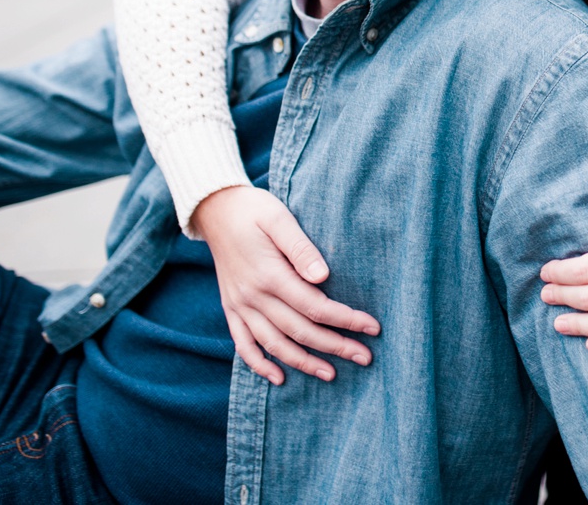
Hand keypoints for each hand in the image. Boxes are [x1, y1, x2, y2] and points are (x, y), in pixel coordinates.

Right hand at [193, 185, 380, 384]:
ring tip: (331, 374)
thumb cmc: (254, 210)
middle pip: (300, 331)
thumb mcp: (279, 219)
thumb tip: (324, 276)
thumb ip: (301, 248)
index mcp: (269, 275)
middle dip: (335, 346)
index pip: (315, 307)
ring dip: (303, 363)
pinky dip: (260, 364)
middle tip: (365, 357)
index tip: (372, 328)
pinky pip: (243, 344)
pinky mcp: (231, 308)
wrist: (215, 210)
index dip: (346, 320)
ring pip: (274, 344)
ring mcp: (239, 305)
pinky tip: (279, 377)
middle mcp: (253, 296)